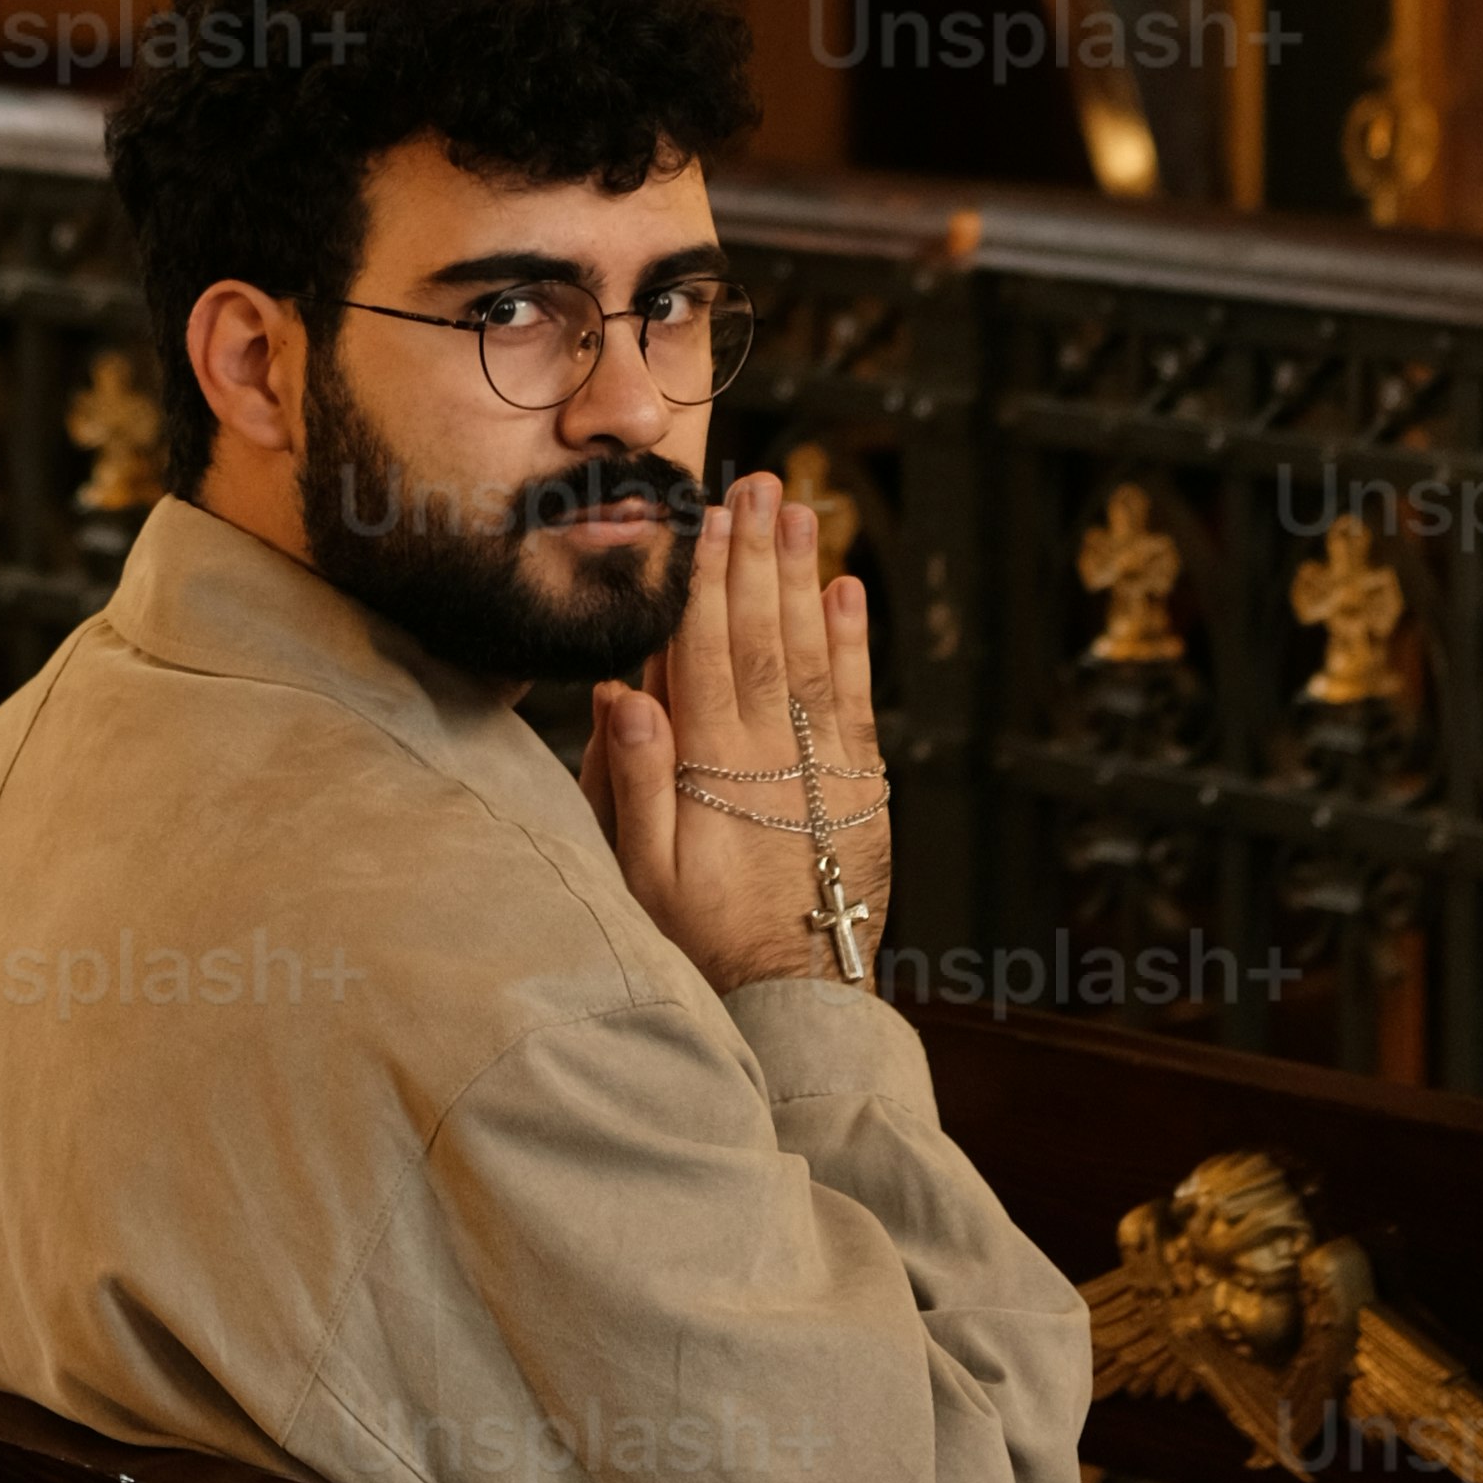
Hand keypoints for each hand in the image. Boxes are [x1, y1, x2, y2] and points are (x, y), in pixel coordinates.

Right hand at [580, 469, 890, 1001]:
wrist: (793, 996)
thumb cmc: (702, 935)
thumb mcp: (644, 869)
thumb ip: (633, 779)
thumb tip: (622, 692)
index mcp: (714, 768)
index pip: (708, 652)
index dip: (706, 581)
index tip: (706, 518)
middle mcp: (773, 754)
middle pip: (764, 635)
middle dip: (758, 556)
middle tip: (758, 486)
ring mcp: (822, 765)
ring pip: (812, 653)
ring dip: (804, 578)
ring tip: (799, 511)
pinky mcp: (860, 783)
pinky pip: (857, 697)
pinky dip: (854, 640)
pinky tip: (846, 588)